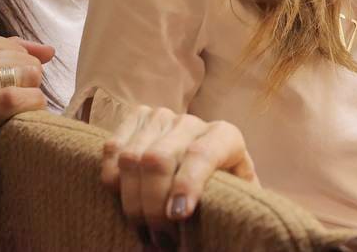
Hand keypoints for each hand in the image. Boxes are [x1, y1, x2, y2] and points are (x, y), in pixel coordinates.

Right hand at [0, 30, 52, 178]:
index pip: (18, 49)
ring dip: (28, 99)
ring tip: (8, 115)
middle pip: (28, 64)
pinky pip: (21, 101)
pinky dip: (30, 108)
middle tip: (6, 106)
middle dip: (26, 85)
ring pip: (30, 80)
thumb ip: (1, 52)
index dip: (19, 72)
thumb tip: (48, 50)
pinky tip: (19, 118)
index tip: (3, 91)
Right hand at [100, 104, 256, 243]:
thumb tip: (244, 231)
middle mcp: (192, 122)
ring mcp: (162, 117)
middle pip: (158, 159)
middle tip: (159, 239)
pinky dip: (112, 179)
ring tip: (143, 229)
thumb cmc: (223, 190)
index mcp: (225, 137)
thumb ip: (237, 207)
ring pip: (132, 157)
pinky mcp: (137, 118)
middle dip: (152, 206)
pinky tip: (123, 200)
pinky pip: (113, 148)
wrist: (206, 166)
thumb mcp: (237, 198)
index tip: (178, 216)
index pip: (201, 154)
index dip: (187, 184)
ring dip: (131, 201)